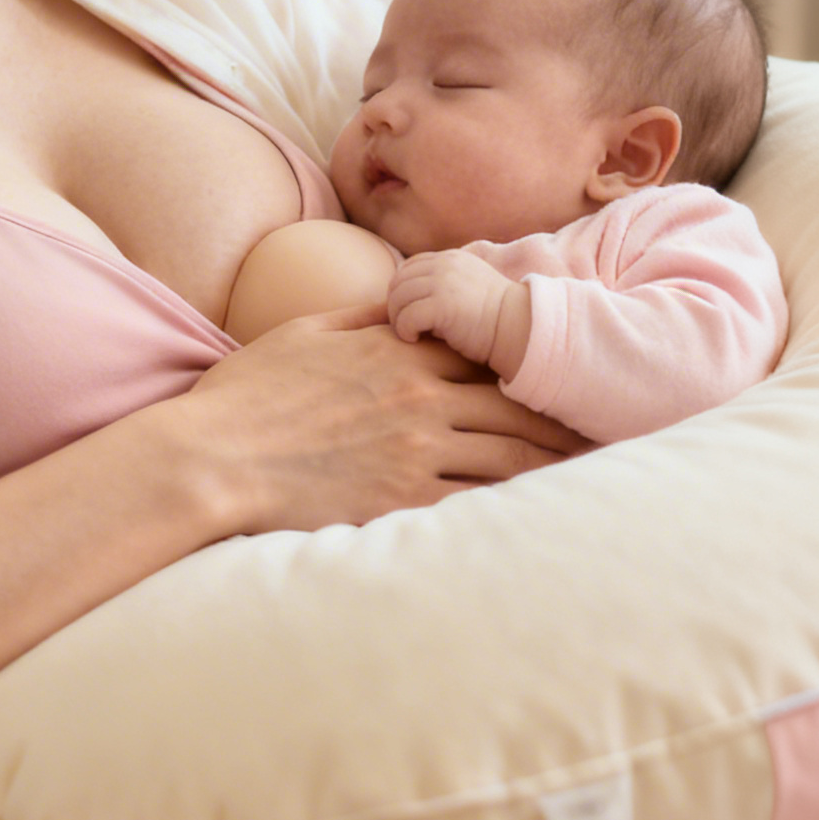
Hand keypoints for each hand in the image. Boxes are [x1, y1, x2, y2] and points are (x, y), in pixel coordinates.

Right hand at [173, 304, 585, 537]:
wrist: (213, 459)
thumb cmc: (249, 395)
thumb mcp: (306, 332)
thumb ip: (362, 317)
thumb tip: (399, 303)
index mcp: (399, 352)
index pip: (486, 352)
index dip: (530, 364)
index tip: (564, 373)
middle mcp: (420, 398)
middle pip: (516, 405)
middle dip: (563, 420)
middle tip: (605, 431)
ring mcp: (416, 450)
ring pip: (511, 455)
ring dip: (555, 465)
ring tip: (595, 475)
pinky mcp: (403, 501)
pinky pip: (478, 504)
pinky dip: (516, 508)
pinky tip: (544, 516)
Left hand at [387, 250, 519, 364]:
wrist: (521, 329)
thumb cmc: (495, 319)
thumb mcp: (469, 287)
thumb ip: (444, 284)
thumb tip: (408, 298)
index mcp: (452, 258)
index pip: (410, 267)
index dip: (402, 289)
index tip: (409, 310)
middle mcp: (446, 265)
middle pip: (399, 281)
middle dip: (396, 305)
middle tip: (405, 326)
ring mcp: (443, 283)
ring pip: (398, 298)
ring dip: (398, 319)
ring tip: (411, 334)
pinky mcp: (442, 305)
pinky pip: (406, 317)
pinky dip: (404, 331)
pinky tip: (415, 339)